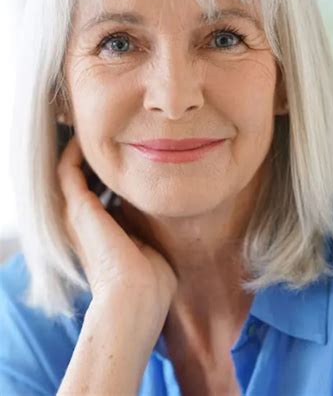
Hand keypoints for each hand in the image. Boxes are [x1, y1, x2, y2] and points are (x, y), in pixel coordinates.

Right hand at [57, 135, 177, 311]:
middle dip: (95, 157)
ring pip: (70, 170)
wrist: (136, 298)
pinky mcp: (78, 208)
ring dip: (83, 150)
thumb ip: (151, 224)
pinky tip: (90, 137)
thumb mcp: (151, 243)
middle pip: (81, 178)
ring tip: (101, 130)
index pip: (98, 191)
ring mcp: (78, 215)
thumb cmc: (151, 280)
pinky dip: (75, 151)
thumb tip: (167, 208)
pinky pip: (67, 169)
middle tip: (113, 135)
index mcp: (101, 229)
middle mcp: (85, 221)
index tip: (128, 152)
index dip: (108, 171)